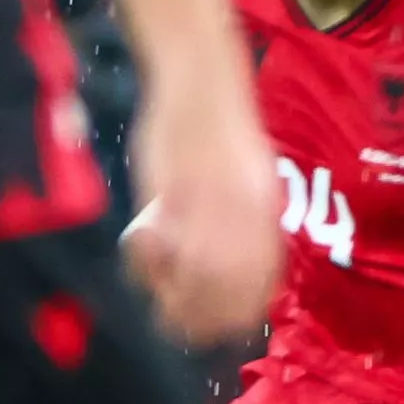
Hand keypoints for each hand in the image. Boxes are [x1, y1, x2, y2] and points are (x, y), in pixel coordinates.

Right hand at [122, 68, 281, 343]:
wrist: (201, 77)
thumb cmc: (220, 124)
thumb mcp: (251, 175)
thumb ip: (249, 218)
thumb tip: (241, 261)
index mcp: (267, 211)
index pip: (263, 281)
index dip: (242, 312)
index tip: (221, 326)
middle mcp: (245, 214)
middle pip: (230, 290)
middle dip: (202, 316)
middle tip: (175, 320)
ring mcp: (209, 204)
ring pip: (194, 278)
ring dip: (170, 295)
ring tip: (154, 291)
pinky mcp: (172, 192)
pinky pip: (158, 246)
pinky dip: (144, 261)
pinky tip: (136, 248)